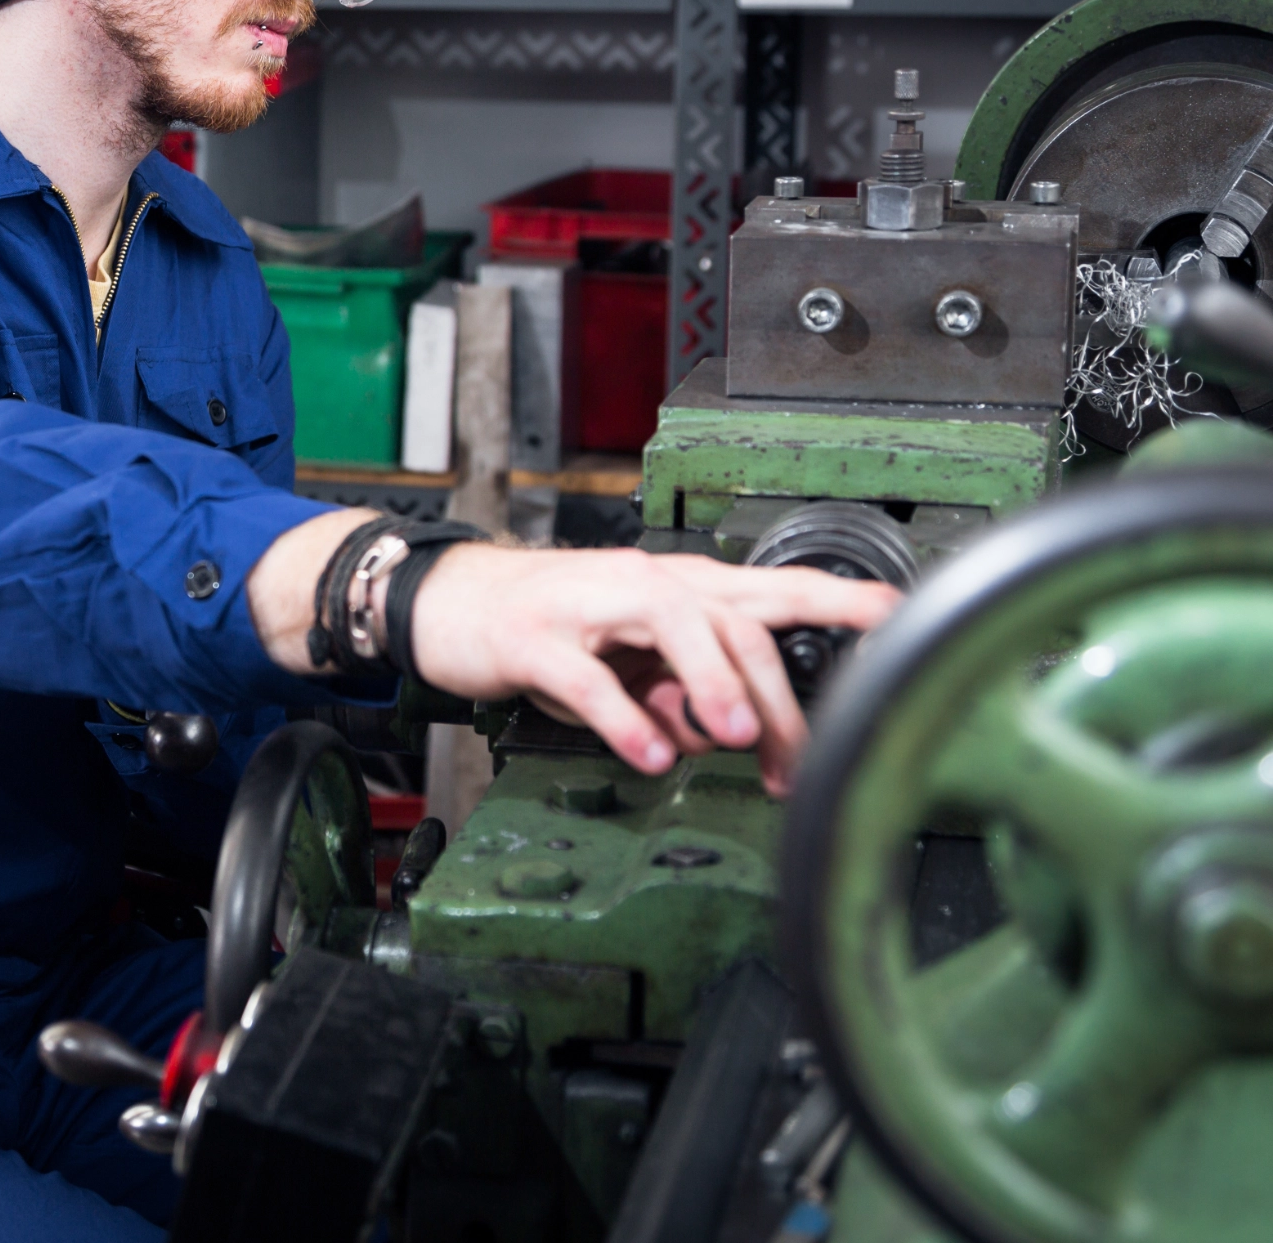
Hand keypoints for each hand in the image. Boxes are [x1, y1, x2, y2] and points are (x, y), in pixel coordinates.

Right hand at [406, 546, 900, 794]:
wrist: (451, 604)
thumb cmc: (549, 629)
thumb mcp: (627, 668)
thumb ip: (680, 695)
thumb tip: (723, 736)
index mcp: (677, 590)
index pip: (773, 590)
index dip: (837, 602)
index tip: (897, 620)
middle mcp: (644, 585)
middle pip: (734, 623)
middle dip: (773, 696)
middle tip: (794, 764)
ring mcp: (589, 606)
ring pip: (673, 626)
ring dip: (712, 682)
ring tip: (733, 738)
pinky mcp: (535, 637)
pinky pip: (588, 679)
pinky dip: (623, 719)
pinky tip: (647, 754)